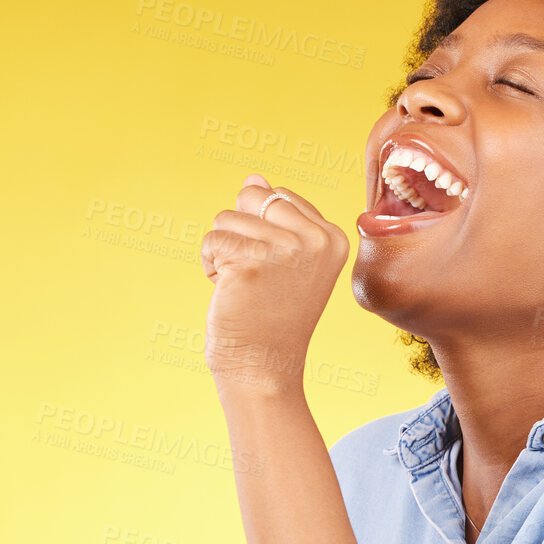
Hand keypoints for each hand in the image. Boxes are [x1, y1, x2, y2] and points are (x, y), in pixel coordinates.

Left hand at [200, 174, 348, 393]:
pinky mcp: (252, 262)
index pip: (279, 196)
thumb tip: (254, 177)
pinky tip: (229, 291)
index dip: (263, 228)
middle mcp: (316, 239)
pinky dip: (210, 265)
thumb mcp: (287, 260)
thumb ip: (277, 216)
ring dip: (223, 251)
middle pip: (253, 196)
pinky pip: (212, 240)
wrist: (264, 365)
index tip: (277, 270)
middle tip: (256, 274)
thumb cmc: (273, 315)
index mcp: (333, 237)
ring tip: (244, 285)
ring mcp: (286, 249)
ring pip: (227, 217)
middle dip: (240, 231)